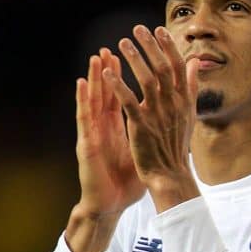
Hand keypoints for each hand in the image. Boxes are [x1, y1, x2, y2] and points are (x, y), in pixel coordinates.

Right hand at [74, 49, 144, 217]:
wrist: (109, 204)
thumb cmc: (126, 179)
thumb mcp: (143, 150)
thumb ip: (153, 131)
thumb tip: (170, 120)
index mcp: (120, 127)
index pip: (123, 96)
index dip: (127, 77)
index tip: (134, 56)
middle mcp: (105, 127)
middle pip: (107, 93)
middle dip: (110, 70)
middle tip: (113, 47)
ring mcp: (94, 133)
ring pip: (93, 100)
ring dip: (94, 78)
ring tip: (95, 57)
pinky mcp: (86, 144)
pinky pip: (84, 119)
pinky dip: (82, 100)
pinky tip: (81, 84)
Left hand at [103, 25, 200, 212]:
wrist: (170, 174)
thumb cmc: (176, 144)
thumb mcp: (189, 113)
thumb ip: (190, 86)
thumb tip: (195, 62)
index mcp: (184, 100)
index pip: (178, 66)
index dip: (168, 46)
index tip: (159, 29)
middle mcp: (173, 104)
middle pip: (162, 67)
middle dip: (150, 46)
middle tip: (138, 29)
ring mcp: (158, 114)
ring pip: (147, 80)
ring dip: (134, 59)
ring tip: (122, 43)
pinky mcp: (141, 126)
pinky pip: (128, 101)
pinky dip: (118, 86)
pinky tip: (107, 73)